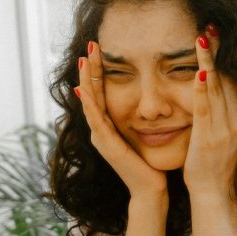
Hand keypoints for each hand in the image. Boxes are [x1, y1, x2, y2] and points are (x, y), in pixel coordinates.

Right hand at [75, 41, 167, 197]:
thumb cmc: (151, 164)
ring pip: (90, 103)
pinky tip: (85, 90)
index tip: (101, 49)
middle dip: (91, 69)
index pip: (101, 92)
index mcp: (109, 126)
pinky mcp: (106, 145)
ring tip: (85, 60)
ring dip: (86, 81)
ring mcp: (101, 138)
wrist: (151, 190)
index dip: (100, 71)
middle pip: (92, 93)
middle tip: (90, 45)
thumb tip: (152, 99)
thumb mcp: (145, 134)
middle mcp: (101, 130)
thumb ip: (141, 118)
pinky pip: (96, 120)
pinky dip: (90, 104)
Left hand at [182, 28, 236, 196]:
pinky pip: (206, 107)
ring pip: (218, 86)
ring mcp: (226, 128)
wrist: (213, 190)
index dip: (233, 53)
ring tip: (203, 35)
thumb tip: (234, 87)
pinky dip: (203, 88)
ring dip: (210, 59)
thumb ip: (235, 110)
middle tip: (213, 22)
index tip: (225, 30)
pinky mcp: (209, 136)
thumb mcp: (234, 133)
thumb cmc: (217, 161)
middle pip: (232, 75)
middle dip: (223, 48)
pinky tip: (199, 70)